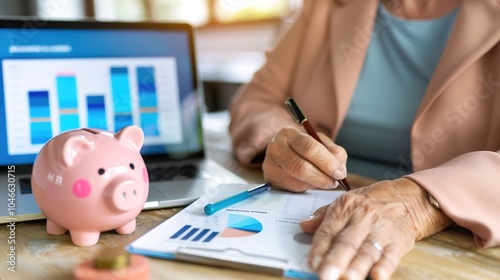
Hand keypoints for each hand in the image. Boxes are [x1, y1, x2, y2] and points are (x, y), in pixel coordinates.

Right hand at [263, 127, 346, 191]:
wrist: (282, 151)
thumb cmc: (303, 146)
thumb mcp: (319, 142)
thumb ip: (333, 151)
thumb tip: (339, 166)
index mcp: (289, 134)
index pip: (309, 148)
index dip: (327, 162)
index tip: (339, 172)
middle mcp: (276, 148)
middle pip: (300, 167)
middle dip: (322, 177)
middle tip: (335, 181)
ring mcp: (270, 165)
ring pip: (297, 181)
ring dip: (316, 184)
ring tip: (326, 181)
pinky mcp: (270, 179)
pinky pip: (293, 188)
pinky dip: (307, 187)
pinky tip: (312, 182)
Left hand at [300, 178, 453, 279]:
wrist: (409, 197)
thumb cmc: (373, 201)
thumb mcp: (347, 201)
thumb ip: (324, 215)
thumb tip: (304, 225)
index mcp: (346, 207)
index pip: (328, 230)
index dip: (319, 248)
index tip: (311, 263)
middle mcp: (363, 218)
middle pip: (346, 242)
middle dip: (334, 261)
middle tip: (324, 275)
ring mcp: (382, 230)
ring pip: (366, 251)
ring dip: (356, 267)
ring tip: (346, 279)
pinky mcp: (399, 241)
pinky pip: (391, 256)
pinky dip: (384, 267)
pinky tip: (377, 277)